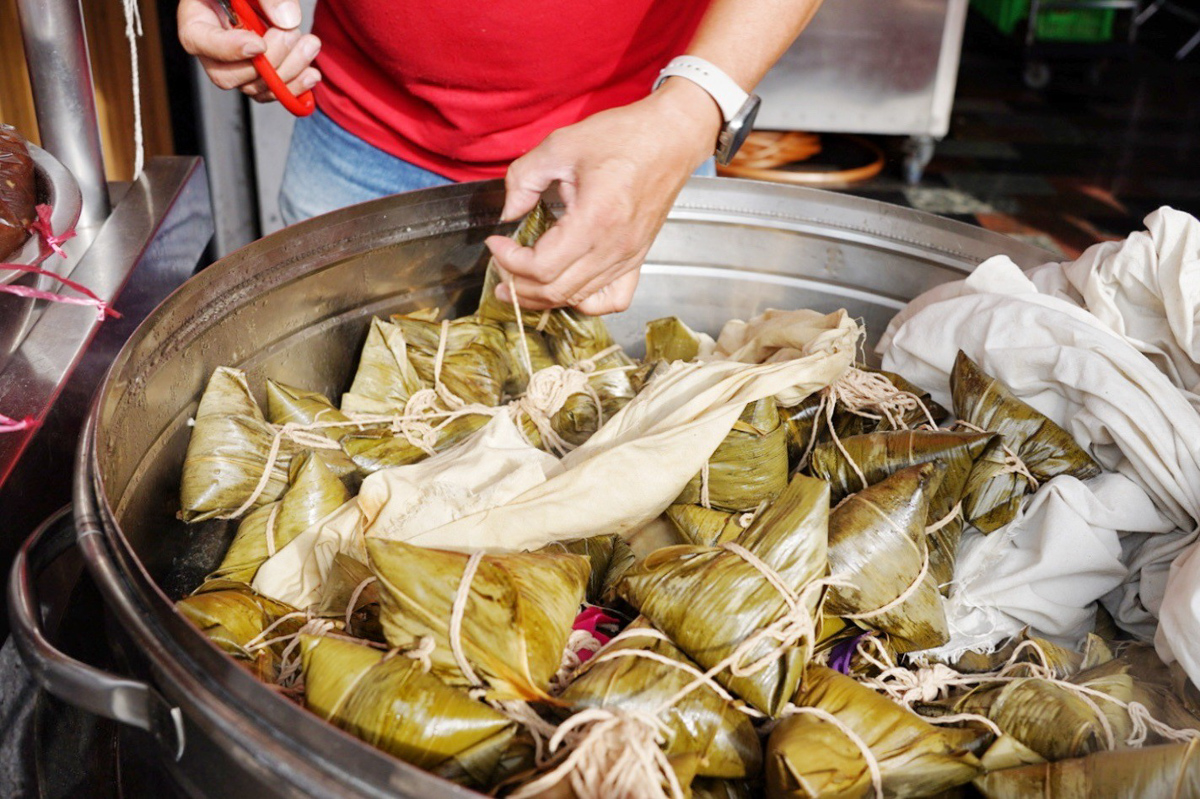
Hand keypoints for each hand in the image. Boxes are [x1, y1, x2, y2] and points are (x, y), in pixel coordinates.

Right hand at [178, 0, 320, 102]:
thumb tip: (288, 21)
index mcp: (197, 18)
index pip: (198, 42)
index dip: (230, 49)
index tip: (260, 44)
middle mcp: (212, 48)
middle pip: (228, 76)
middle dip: (267, 63)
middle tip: (291, 34)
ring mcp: (235, 65)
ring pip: (254, 88)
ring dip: (288, 73)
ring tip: (310, 44)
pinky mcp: (258, 75)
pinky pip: (271, 93)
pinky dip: (294, 87)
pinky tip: (312, 74)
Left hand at [485, 78, 721, 314]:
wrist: (670, 137)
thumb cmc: (625, 137)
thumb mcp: (561, 145)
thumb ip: (524, 179)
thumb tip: (508, 211)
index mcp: (594, 220)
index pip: (541, 267)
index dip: (509, 261)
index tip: (496, 242)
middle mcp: (614, 247)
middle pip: (555, 291)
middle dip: (518, 284)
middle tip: (501, 266)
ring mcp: (629, 258)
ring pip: (577, 299)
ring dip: (543, 296)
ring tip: (521, 281)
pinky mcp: (638, 259)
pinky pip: (612, 299)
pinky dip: (585, 302)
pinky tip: (568, 287)